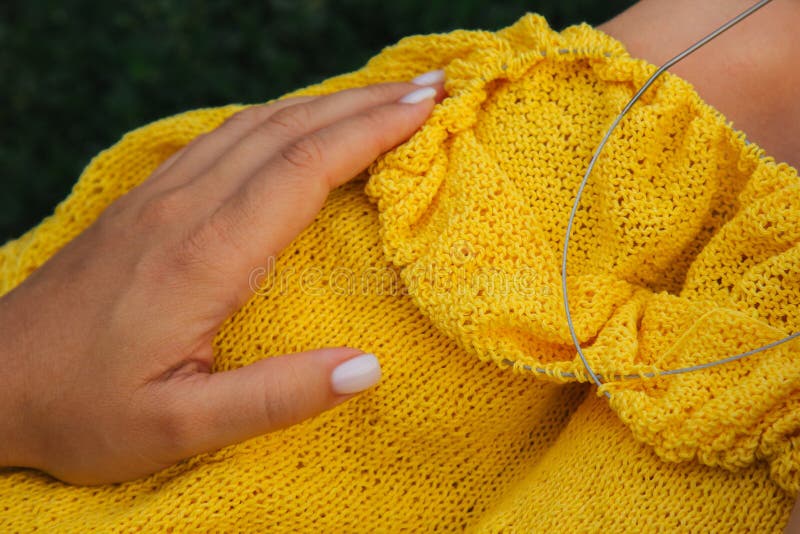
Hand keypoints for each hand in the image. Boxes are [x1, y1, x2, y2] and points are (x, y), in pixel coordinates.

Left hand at [0, 76, 444, 484]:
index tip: (425, 110)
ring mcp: (161, 196)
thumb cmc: (82, 408)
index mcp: (203, 257)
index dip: (370, 133)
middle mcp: (184, 209)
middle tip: (427, 88)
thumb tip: (367, 369)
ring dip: (325, 102)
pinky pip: (225, 138)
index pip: (303, 169)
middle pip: (288, 129)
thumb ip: (276, 398)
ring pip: (256, 124)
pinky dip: (279, 118)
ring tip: (381, 95)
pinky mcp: (148, 201)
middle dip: (364, 102)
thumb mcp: (180, 428)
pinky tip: (300, 122)